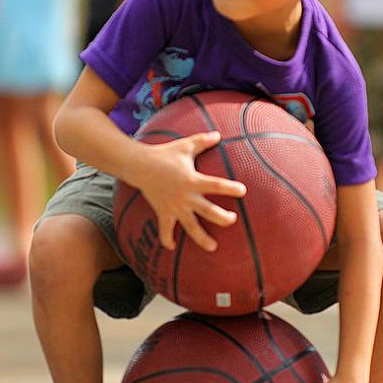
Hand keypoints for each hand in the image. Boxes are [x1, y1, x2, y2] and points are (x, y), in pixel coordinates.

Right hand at [131, 131, 245, 251]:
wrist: (140, 165)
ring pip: (190, 226)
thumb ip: (202, 141)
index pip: (216, 185)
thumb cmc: (165, 154)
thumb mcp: (185, 146)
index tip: (243, 191)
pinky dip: (167, 239)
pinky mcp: (163, 212)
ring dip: (202, 238)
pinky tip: (172, 247)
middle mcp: (186, 196)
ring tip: (213, 247)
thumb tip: (218, 134)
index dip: (231, 188)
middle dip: (222, 218)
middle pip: (208, 211)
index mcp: (193, 180)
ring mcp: (174, 206)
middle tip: (232, 220)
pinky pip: (165, 229)